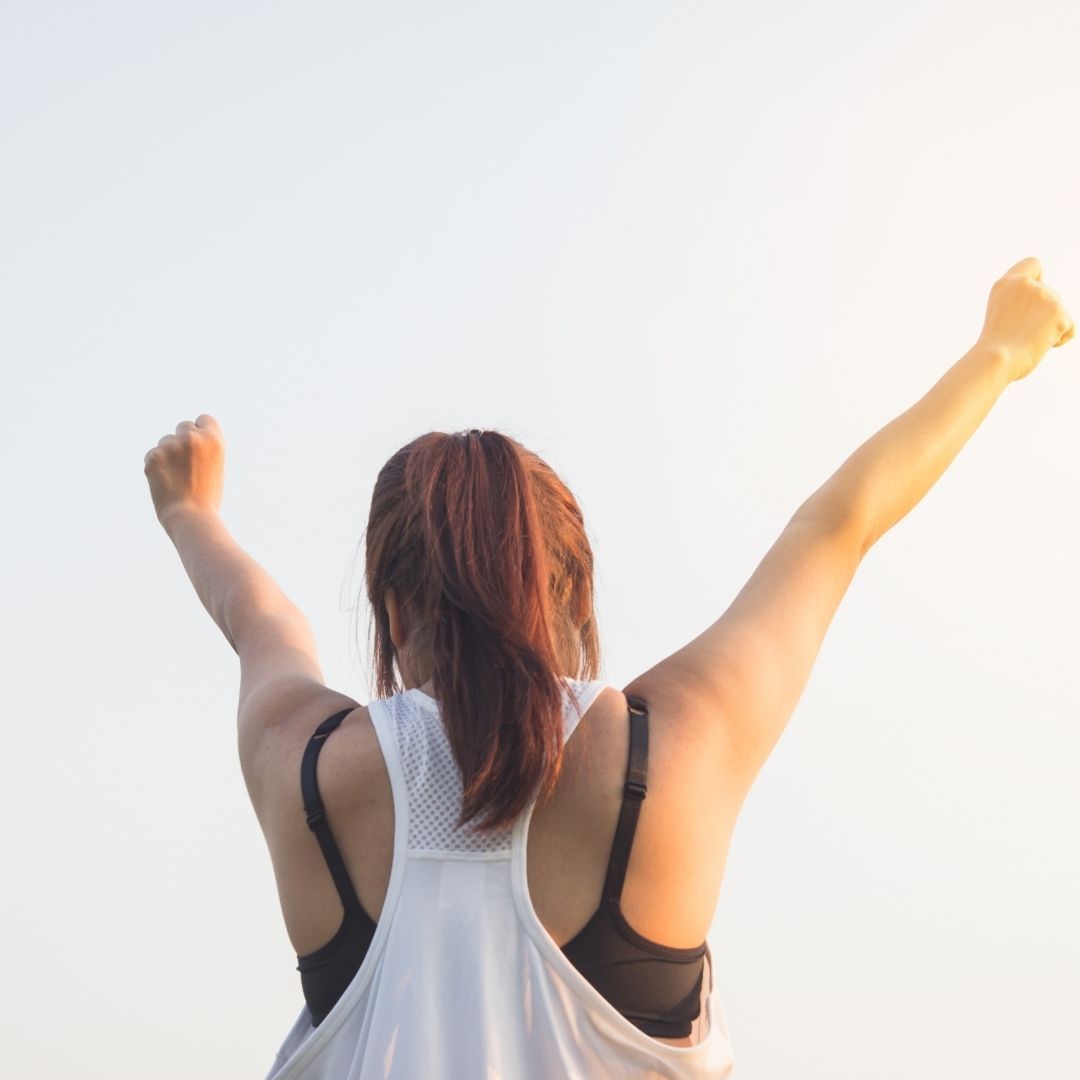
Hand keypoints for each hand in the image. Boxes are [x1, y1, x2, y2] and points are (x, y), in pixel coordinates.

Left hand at [143, 413, 225, 524]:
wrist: (192, 518)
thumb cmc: (207, 498)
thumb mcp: (216, 468)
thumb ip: (204, 449)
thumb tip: (190, 438)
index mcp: (214, 440)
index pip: (203, 419)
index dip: (200, 431)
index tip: (198, 445)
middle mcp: (193, 438)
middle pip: (183, 426)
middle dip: (182, 440)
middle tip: (185, 464)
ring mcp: (171, 446)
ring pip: (165, 441)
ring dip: (168, 454)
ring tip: (177, 478)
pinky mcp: (153, 456)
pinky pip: (152, 454)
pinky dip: (156, 466)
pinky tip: (165, 482)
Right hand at [976, 256, 1074, 381]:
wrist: (995, 360)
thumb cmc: (994, 346)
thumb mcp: (1000, 313)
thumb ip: (1020, 301)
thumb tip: (1045, 310)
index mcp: (1006, 283)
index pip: (1033, 264)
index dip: (1036, 280)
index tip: (1027, 300)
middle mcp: (1028, 285)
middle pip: (1049, 293)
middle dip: (1042, 312)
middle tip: (1022, 331)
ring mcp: (1046, 298)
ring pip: (1058, 311)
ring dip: (1049, 326)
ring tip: (1028, 340)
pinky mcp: (1060, 314)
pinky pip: (1069, 327)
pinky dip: (1059, 338)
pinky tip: (1042, 345)